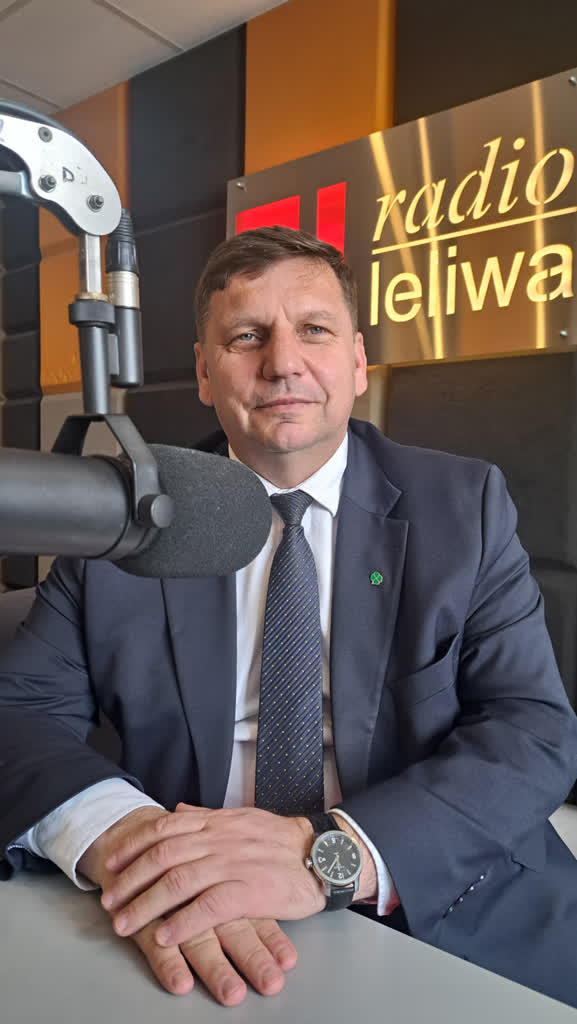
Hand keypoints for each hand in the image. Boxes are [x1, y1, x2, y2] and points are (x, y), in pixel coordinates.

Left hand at [99, 804, 326, 947]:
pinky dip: (182, 922)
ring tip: (125, 924)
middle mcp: (220, 839)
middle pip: (163, 856)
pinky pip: (208, 907)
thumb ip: (207, 816)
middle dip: (130, 880)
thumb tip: (178, 809)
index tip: (111, 862)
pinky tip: (164, 936)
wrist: (322, 853)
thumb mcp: (242, 818)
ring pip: (178, 882)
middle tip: (109, 900)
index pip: (164, 828)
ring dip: (146, 905)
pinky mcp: (250, 891)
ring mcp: (234, 864)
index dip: (133, 845)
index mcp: (217, 822)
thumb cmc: (281, 841)